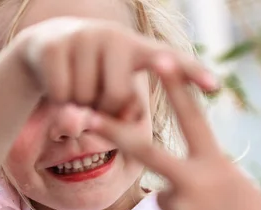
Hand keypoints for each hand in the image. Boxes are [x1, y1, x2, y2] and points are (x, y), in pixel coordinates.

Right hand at [14, 17, 217, 117]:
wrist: (45, 47)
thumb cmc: (90, 77)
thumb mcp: (112, 92)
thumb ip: (120, 114)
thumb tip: (86, 122)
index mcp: (139, 49)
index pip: (173, 60)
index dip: (193, 74)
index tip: (215, 86)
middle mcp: (116, 37)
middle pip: (118, 96)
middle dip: (105, 109)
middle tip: (95, 97)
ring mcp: (85, 36)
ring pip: (85, 97)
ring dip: (78, 104)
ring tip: (77, 83)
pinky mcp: (56, 45)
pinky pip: (61, 93)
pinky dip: (57, 99)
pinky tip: (57, 81)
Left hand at [89, 57, 260, 209]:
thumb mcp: (223, 182)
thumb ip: (188, 178)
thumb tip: (155, 196)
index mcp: (212, 162)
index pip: (191, 119)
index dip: (177, 89)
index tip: (159, 60)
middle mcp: (202, 181)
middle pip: (149, 152)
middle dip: (113, 131)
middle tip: (80, 114)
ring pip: (165, 208)